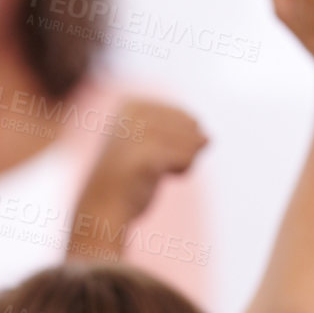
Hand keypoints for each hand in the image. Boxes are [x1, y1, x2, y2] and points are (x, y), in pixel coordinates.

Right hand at [74, 100, 207, 243]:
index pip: (186, 118)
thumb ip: (184, 136)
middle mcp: (133, 112)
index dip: (182, 141)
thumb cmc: (130, 180)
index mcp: (132, 104)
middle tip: (159, 166)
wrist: (103, 208)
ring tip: (158, 171)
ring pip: (192, 141)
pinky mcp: (147, 153)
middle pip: (191, 128)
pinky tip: (164, 176)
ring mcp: (139, 132)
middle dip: (186, 151)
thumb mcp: (156, 147)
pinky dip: (184, 169)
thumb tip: (209, 139)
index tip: (155, 155)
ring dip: (185, 161)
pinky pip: (188, 157)